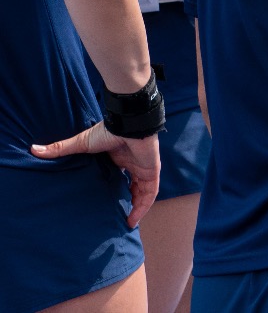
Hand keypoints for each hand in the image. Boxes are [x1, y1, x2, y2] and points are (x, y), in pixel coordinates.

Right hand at [32, 122, 160, 225]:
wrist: (128, 124)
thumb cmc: (107, 132)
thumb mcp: (81, 143)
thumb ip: (60, 149)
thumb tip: (34, 150)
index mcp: (119, 157)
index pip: (118, 175)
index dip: (113, 187)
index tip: (105, 201)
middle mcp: (132, 164)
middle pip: (131, 185)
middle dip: (126, 200)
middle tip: (115, 217)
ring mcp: (143, 168)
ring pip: (142, 192)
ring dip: (136, 207)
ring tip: (125, 224)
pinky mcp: (151, 172)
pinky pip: (149, 193)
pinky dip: (143, 206)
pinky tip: (133, 219)